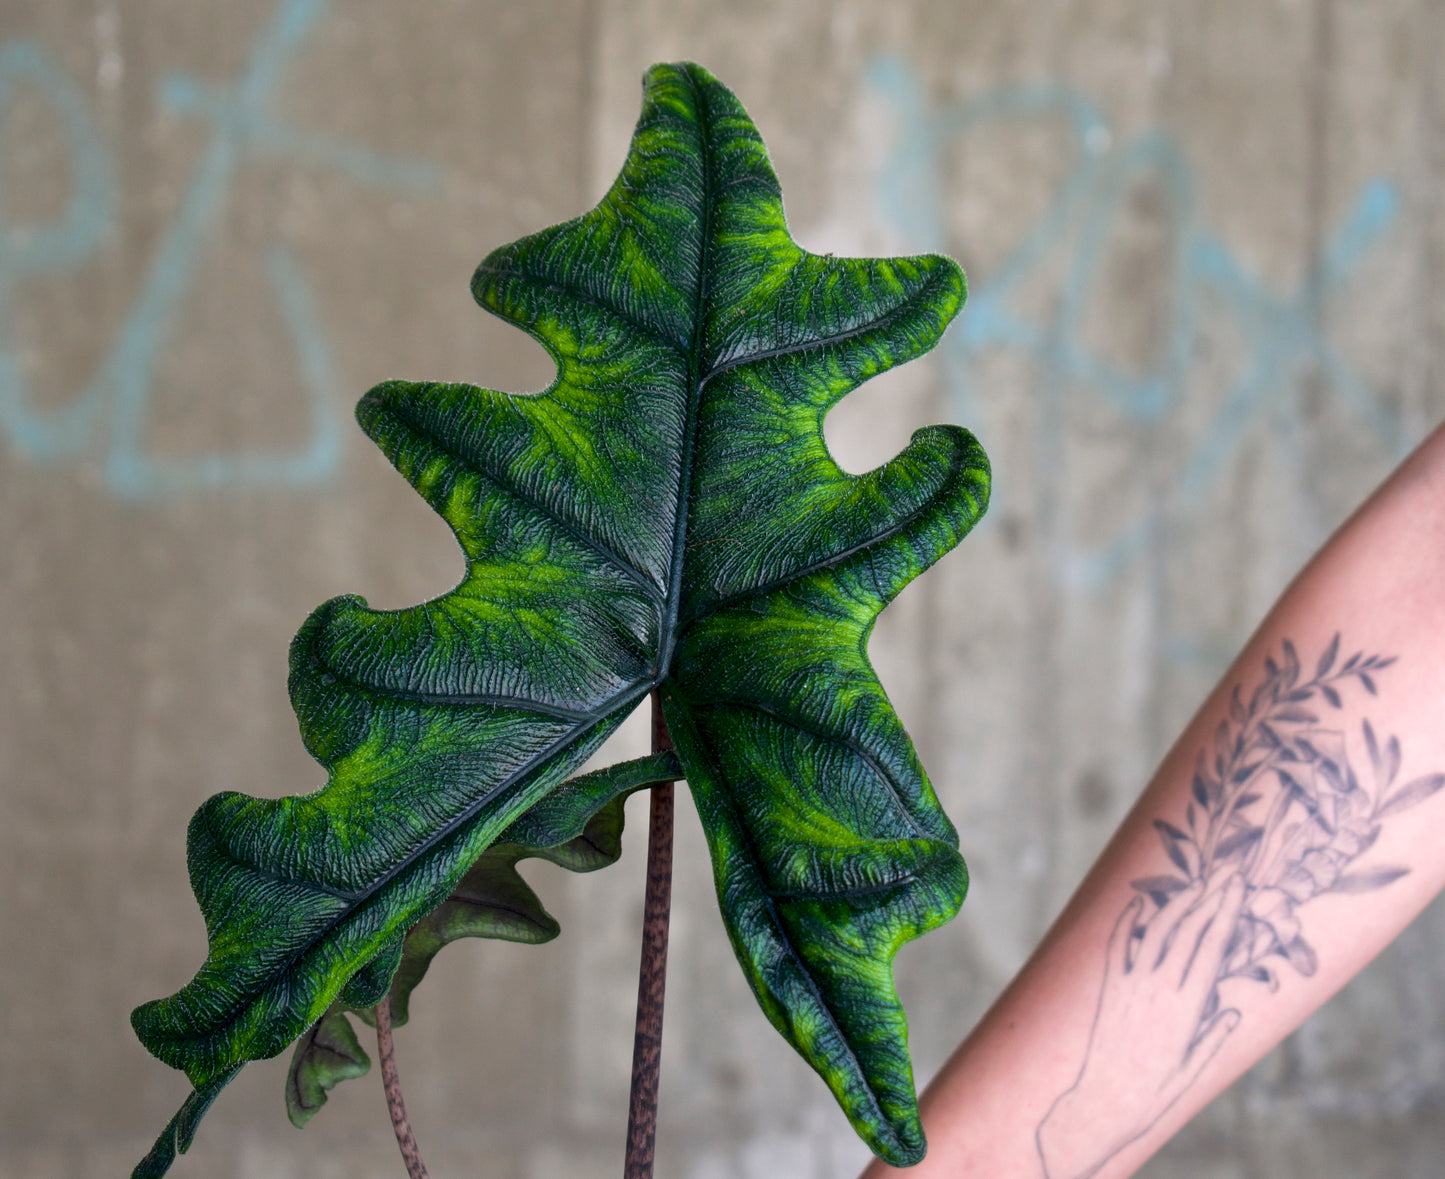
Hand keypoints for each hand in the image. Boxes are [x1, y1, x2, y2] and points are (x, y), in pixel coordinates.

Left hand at [1036, 874, 1247, 1178]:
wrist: (1097, 1105)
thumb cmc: (1151, 1094)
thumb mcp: (1192, 1071)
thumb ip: (1213, 1038)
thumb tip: (1235, 1009)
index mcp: (1187, 1007)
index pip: (1213, 947)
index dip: (1227, 912)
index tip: (1238, 885)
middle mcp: (1159, 988)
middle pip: (1190, 931)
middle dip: (1210, 897)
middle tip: (1226, 869)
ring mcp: (1130, 983)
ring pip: (1157, 931)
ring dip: (1178, 902)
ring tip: (1196, 881)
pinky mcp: (1107, 986)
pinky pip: (1117, 944)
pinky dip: (1128, 921)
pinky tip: (1138, 901)